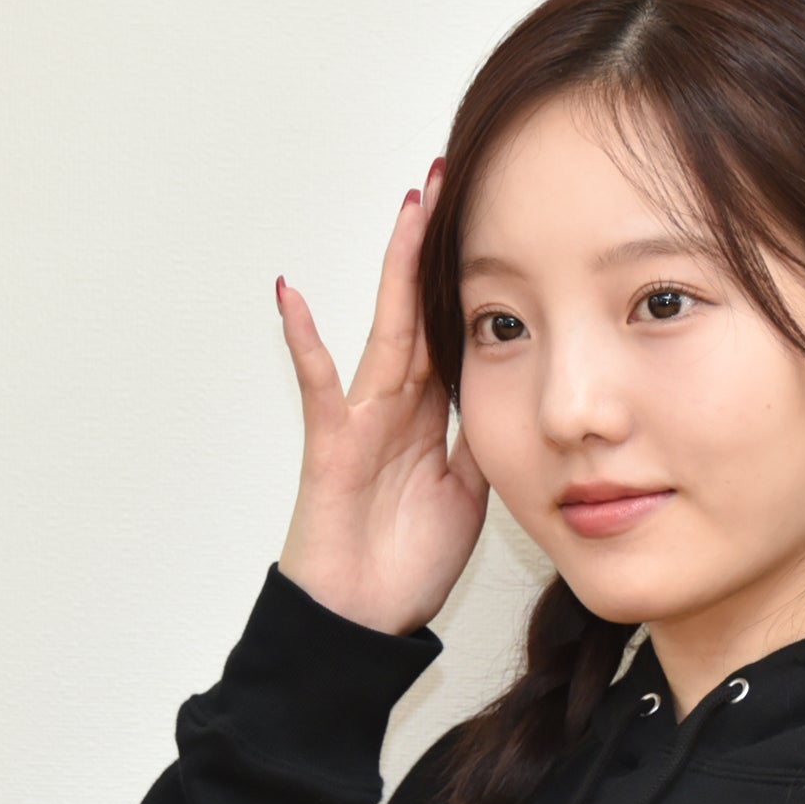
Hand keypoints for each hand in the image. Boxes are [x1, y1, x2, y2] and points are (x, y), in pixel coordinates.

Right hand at [274, 159, 487, 636]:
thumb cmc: (406, 561)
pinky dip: (304, 342)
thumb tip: (513, 393)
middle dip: (434, 249)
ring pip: (385, 330)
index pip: (454, 330)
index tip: (493, 226)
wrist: (362, 621)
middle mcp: (397, 405)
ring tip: (407, 209)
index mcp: (431, 414)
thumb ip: (482, 437)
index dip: (472, 281)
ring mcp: (362, 420)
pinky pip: (320, 387)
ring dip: (396, 270)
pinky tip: (291, 294)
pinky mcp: (332, 446)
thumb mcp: (470, 489)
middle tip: (449, 182)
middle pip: (421, 310)